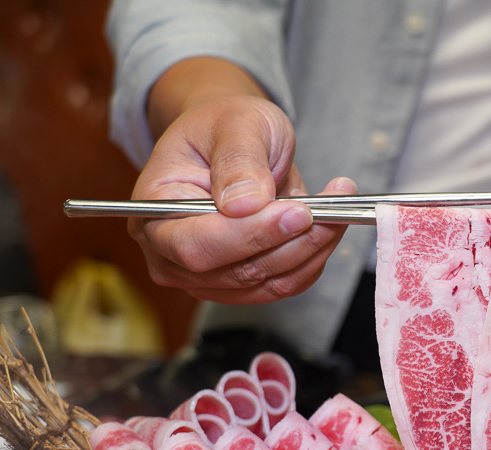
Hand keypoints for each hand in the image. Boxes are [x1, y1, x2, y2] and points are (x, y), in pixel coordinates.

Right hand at [127, 95, 355, 303]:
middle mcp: (172, 257)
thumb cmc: (224, 127)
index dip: (250, 235)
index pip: (197, 246)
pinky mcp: (244, 285)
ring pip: (270, 283)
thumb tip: (244, 204)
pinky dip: (315, 256)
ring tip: (337, 206)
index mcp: (153, 214)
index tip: (298, 212)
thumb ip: (238, 159)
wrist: (231, 141)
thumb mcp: (235, 123)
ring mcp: (208, 278)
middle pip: (238, 272)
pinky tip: (328, 224)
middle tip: (331, 206)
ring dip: (312, 248)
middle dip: (292, 242)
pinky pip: (287, 283)